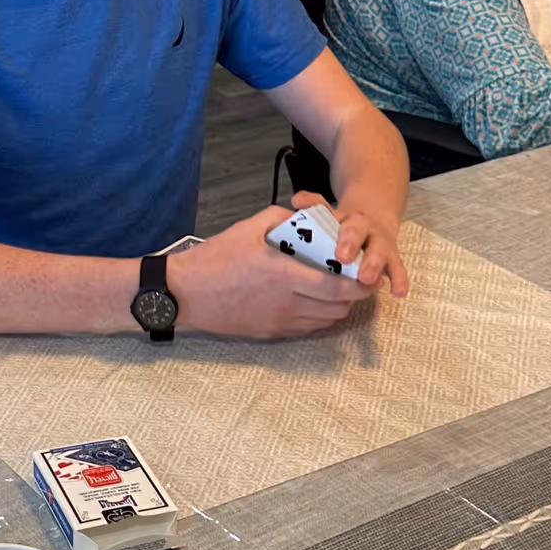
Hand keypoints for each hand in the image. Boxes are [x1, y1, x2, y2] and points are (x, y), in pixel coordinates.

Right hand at [168, 207, 371, 339]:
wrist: (184, 294)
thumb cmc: (214, 261)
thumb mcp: (248, 228)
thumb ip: (281, 218)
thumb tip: (303, 216)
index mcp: (284, 276)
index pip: (339, 288)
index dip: (360, 283)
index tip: (366, 270)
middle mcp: (287, 304)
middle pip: (339, 308)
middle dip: (354, 294)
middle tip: (354, 277)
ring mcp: (279, 321)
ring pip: (326, 320)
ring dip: (337, 305)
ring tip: (333, 287)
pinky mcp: (271, 333)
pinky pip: (307, 328)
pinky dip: (318, 315)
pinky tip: (311, 299)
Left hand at [289, 189, 408, 297]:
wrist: (374, 221)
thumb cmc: (342, 226)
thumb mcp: (327, 214)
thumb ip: (313, 206)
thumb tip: (297, 200)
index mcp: (342, 217)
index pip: (334, 216)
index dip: (323, 224)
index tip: (326, 243)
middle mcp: (363, 227)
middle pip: (357, 232)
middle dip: (350, 244)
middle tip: (342, 258)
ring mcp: (379, 242)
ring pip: (379, 250)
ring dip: (374, 264)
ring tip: (367, 279)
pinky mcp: (392, 258)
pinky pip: (397, 267)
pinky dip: (399, 279)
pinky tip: (398, 292)